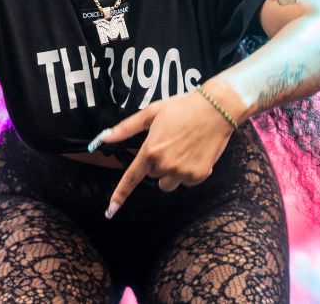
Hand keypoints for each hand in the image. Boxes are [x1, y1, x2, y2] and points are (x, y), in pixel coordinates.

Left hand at [96, 89, 236, 218]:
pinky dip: (190, 172)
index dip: (119, 195)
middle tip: (171, 144)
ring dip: (173, 173)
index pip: (131, 178)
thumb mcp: (151, 113)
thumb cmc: (182, 108)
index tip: (110, 211)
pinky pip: (188, 182)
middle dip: (159, 164)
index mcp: (150, 150)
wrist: (215, 108)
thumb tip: (103, 137)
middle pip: (154, 176)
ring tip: (184, 150)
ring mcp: (182, 172)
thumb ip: (126, 128)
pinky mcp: (198, 175)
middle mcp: (165, 164)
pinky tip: (196, 153)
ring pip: (169, 183)